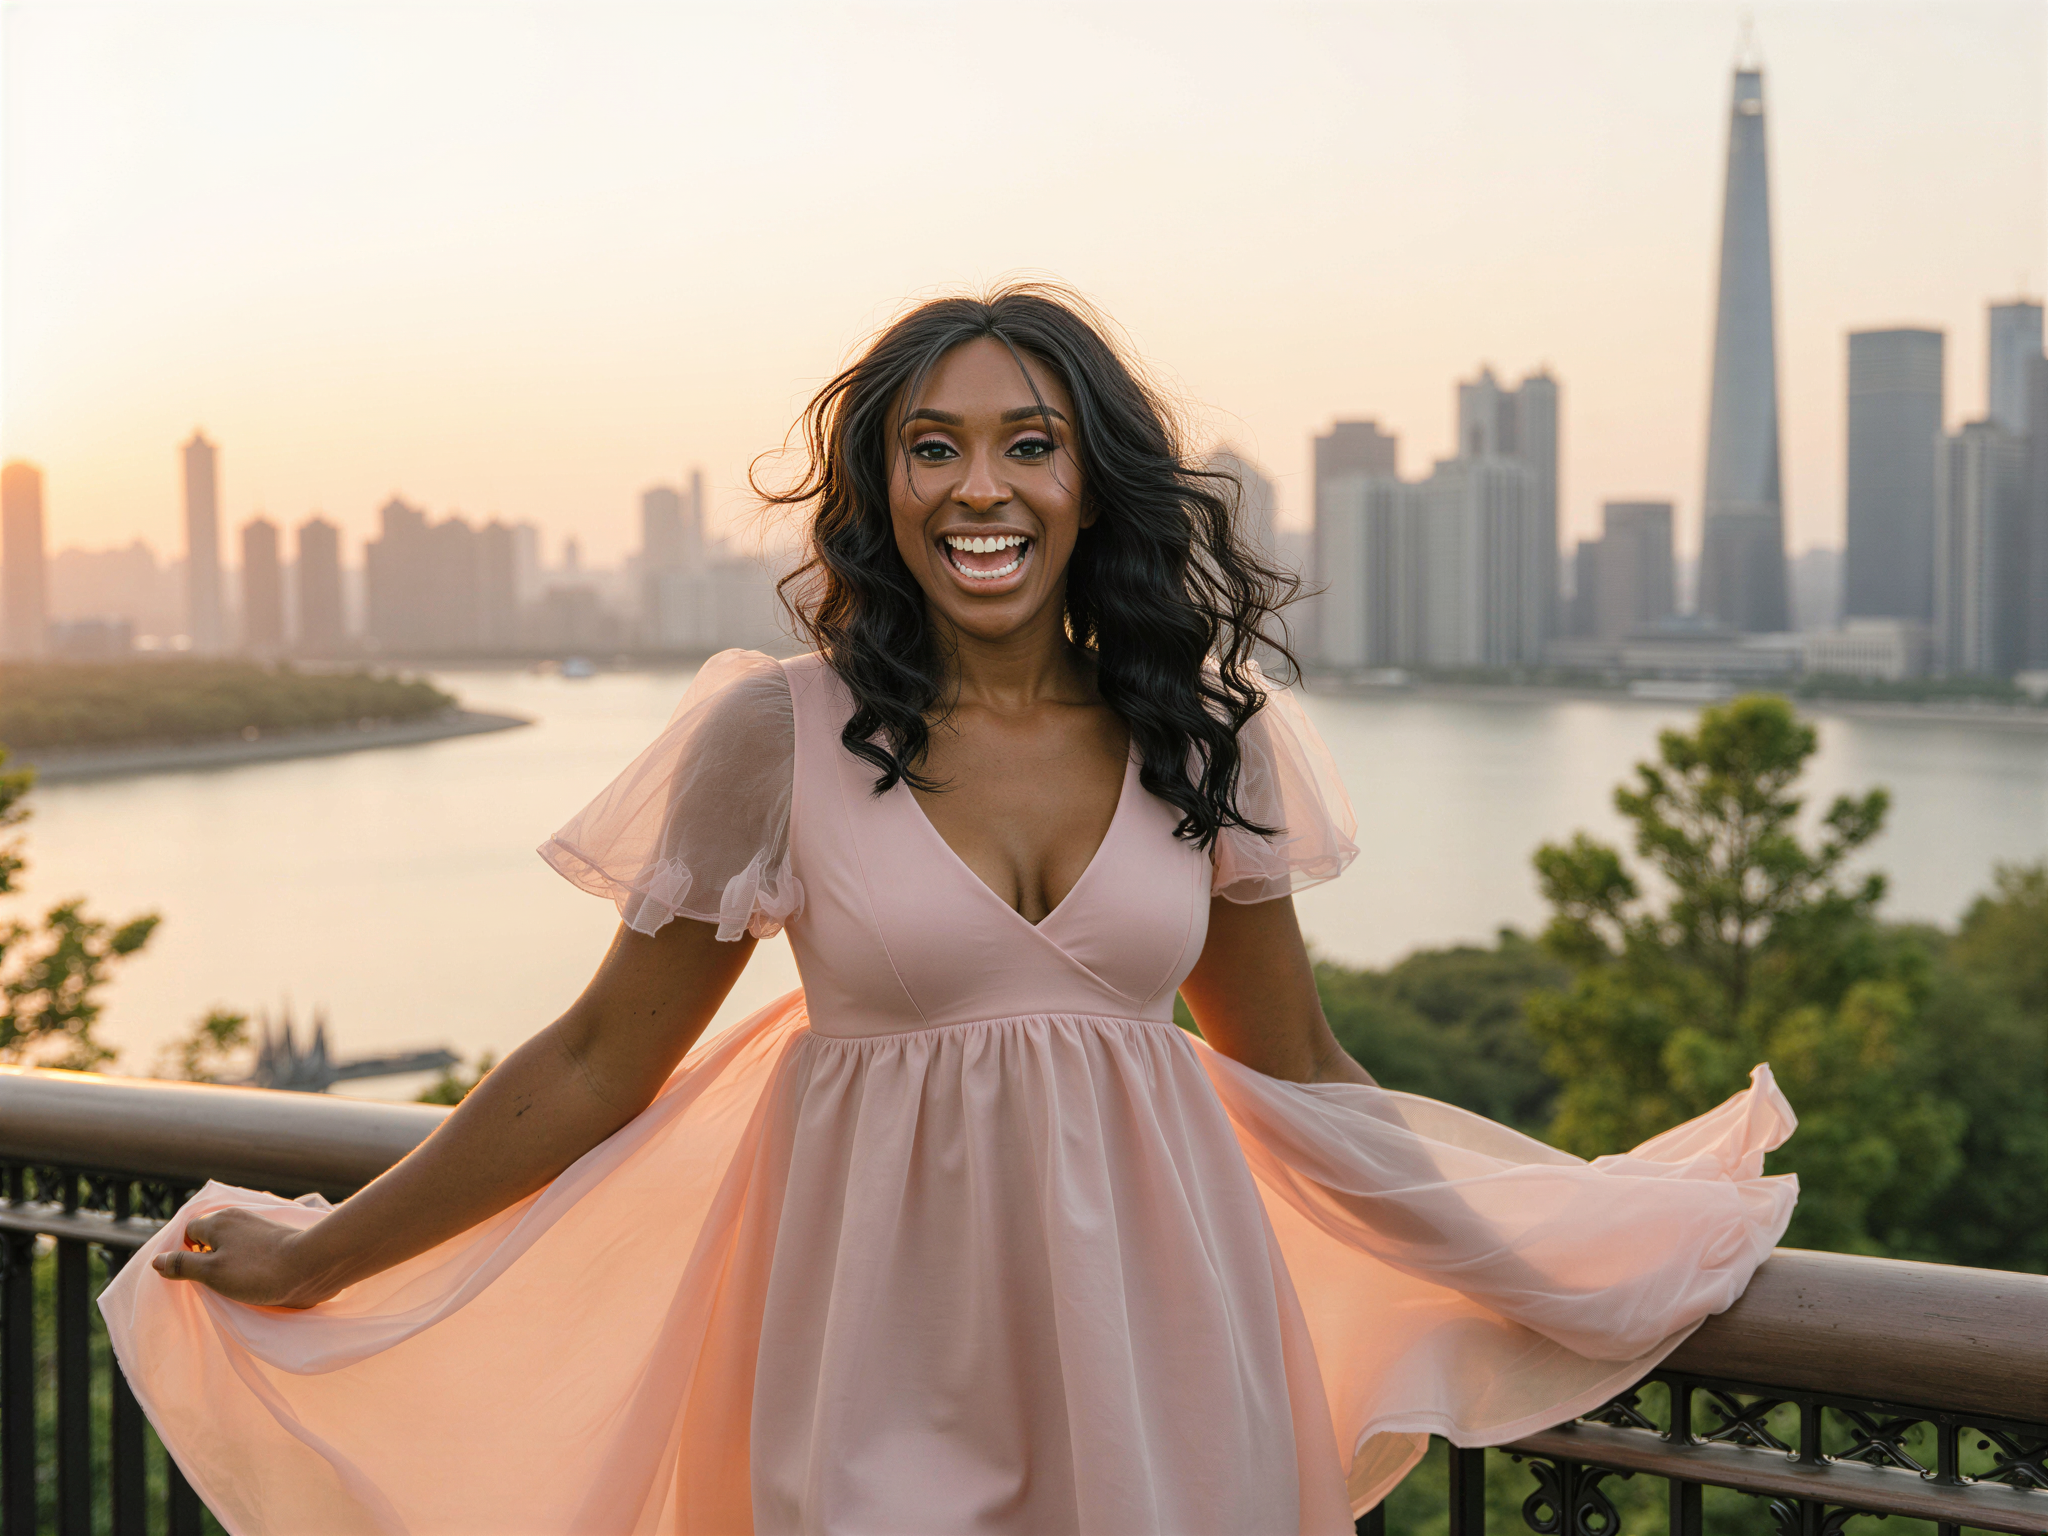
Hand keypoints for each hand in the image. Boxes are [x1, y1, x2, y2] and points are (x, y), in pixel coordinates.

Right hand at [151, 1208, 326, 1308]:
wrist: (311, 1267)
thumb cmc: (257, 1271)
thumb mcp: (211, 1272)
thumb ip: (183, 1265)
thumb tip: (157, 1261)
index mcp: (219, 1221)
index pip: (188, 1231)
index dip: (182, 1252)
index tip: (184, 1275)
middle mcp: (238, 1219)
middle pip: (209, 1238)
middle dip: (203, 1259)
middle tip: (204, 1284)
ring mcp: (259, 1229)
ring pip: (231, 1246)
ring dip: (225, 1264)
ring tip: (225, 1286)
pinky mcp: (276, 1242)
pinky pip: (250, 1252)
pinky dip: (244, 1264)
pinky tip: (247, 1281)